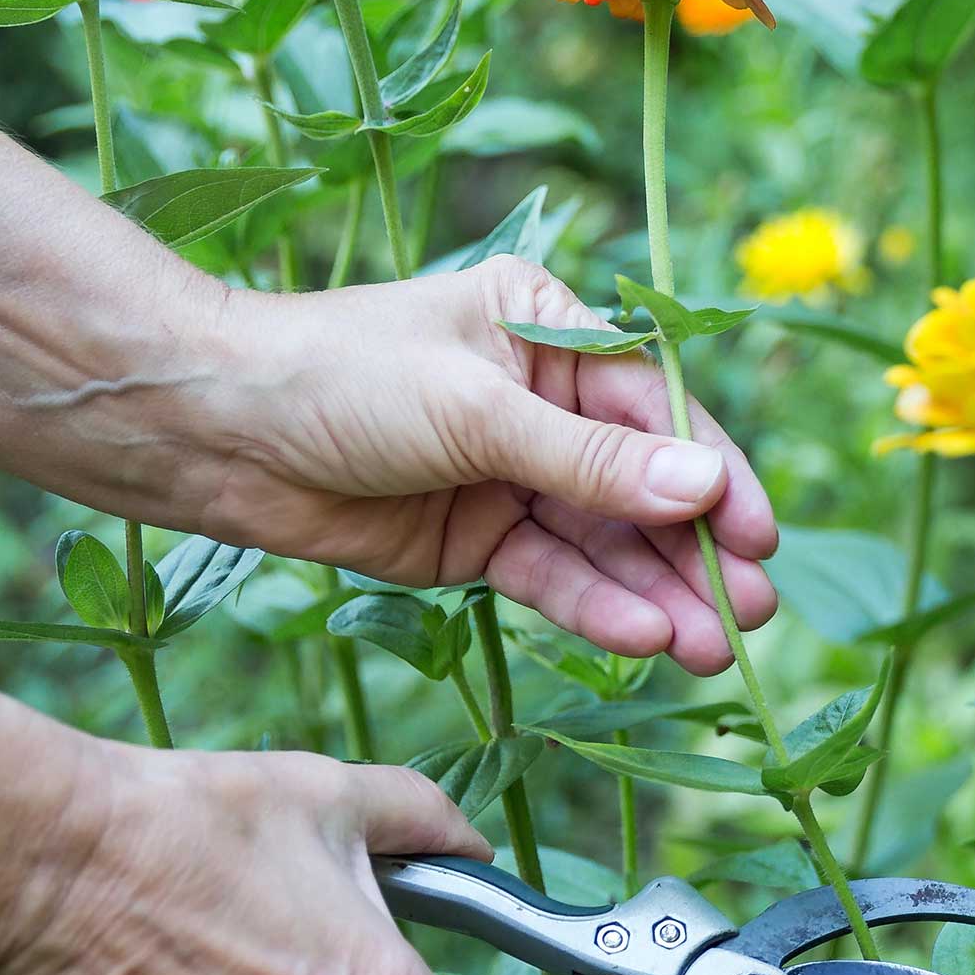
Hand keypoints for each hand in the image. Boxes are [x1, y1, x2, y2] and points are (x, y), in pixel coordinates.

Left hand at [180, 257, 779, 675]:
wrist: (215, 434)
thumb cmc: (339, 376)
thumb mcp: (475, 410)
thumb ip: (590, 459)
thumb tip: (704, 487)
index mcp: (547, 328)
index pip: (655, 406)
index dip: (712, 472)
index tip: (758, 536)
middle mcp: (539, 400)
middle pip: (640, 484)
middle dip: (693, 549)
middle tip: (748, 613)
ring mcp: (506, 474)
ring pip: (601, 542)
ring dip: (655, 592)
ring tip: (711, 646)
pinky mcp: (471, 541)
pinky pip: (549, 576)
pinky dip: (592, 607)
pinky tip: (640, 639)